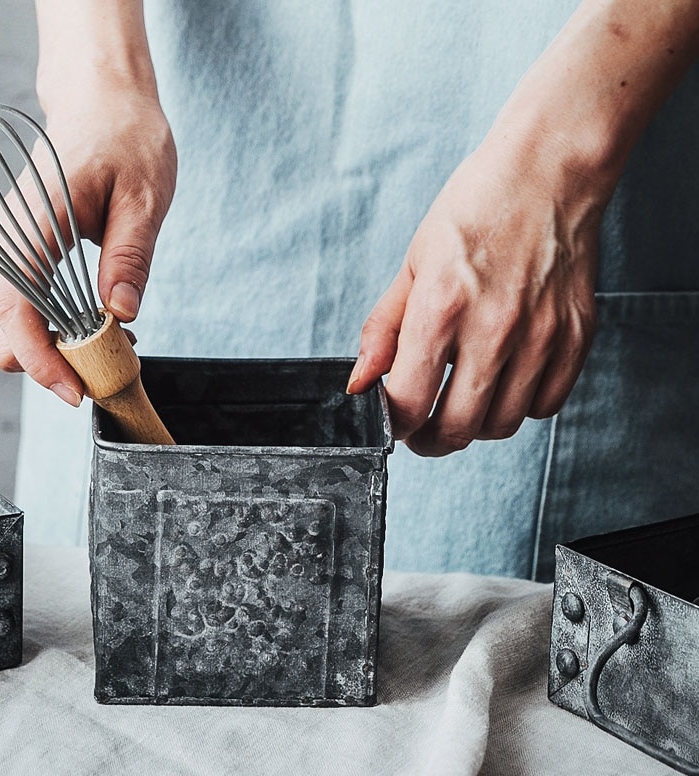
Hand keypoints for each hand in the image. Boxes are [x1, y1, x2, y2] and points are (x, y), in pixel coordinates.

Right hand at [0, 87, 176, 405]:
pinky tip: (102, 329)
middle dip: (47, 363)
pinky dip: (60, 327)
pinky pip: (31, 302)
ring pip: (15, 319)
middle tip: (102, 378)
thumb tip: (122, 317)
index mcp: (34, 223)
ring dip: (55, 347)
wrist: (104, 100)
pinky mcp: (28, 248)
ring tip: (111, 354)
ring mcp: (15, 243)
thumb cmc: (126, 137)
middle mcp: (11, 236)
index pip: (17, 310)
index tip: (77, 392)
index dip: (41, 361)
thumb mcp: (144, 198)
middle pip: (5, 325)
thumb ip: (130, 258)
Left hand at [348, 131, 601, 455]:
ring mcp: (541, 337)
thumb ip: (383, 331)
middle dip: (430, 440)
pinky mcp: (576, 337)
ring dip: (474, 426)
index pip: (409, 404)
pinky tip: (505, 382)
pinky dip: (519, 407)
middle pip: (457, 428)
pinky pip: (545, 405)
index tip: (394, 420)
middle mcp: (493, 330)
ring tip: (462, 402)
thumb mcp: (412, 266)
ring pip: (502, 425)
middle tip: (423, 430)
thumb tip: (360, 383)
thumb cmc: (475, 212)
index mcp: (441, 309)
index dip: (395, 425)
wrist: (547, 174)